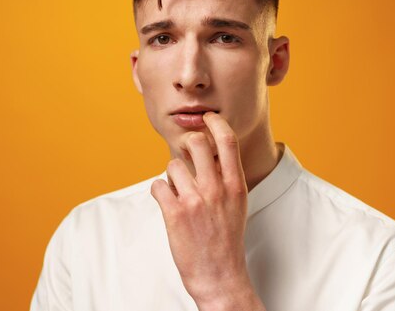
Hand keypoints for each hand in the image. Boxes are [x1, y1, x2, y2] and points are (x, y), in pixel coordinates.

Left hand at [151, 112, 262, 309]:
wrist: (219, 275)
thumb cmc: (227, 239)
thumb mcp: (237, 204)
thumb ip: (226, 177)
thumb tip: (210, 152)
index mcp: (235, 185)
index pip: (227, 140)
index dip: (215, 122)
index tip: (207, 118)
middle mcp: (216, 189)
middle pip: (196, 143)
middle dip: (186, 144)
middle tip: (185, 154)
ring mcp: (195, 200)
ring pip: (173, 164)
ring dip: (171, 176)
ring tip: (178, 193)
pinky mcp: (175, 213)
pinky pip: (157, 185)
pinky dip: (159, 192)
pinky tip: (168, 204)